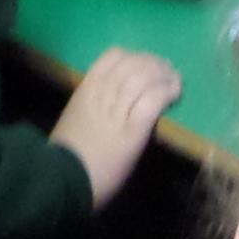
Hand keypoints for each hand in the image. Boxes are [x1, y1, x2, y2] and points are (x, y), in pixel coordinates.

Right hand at [52, 47, 181, 206]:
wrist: (63, 181)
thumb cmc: (66, 157)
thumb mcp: (75, 121)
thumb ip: (92, 107)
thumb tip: (114, 103)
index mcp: (85, 92)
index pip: (111, 58)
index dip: (133, 56)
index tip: (145, 62)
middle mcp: (101, 95)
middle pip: (131, 65)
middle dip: (153, 63)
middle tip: (167, 69)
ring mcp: (116, 112)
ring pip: (143, 79)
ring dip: (163, 76)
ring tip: (175, 80)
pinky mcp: (131, 132)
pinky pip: (151, 101)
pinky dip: (166, 92)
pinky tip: (175, 94)